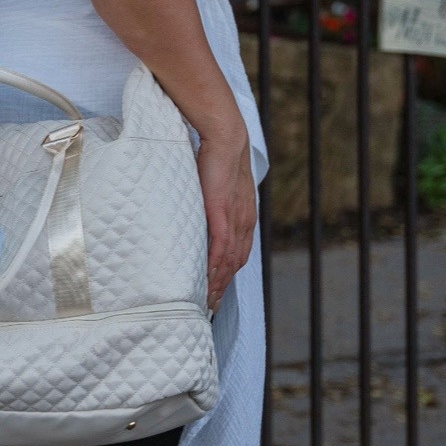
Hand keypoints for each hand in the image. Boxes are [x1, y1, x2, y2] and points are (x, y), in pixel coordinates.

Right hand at [195, 126, 255, 310]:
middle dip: (223, 287)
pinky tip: (209, 278)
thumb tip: (202, 216)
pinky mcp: (222, 212)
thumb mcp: (218, 189)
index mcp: (244, 218)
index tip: (217, 293)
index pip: (238, 254)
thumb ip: (214, 206)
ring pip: (229, 259)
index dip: (228, 276)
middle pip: (236, 263)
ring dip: (219, 282)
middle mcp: (244, 222)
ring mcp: (235, 218)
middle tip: (210, 307)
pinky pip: (221, 245)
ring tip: (207, 300)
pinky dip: (216, 265)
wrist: (226, 138)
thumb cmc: (218, 161)